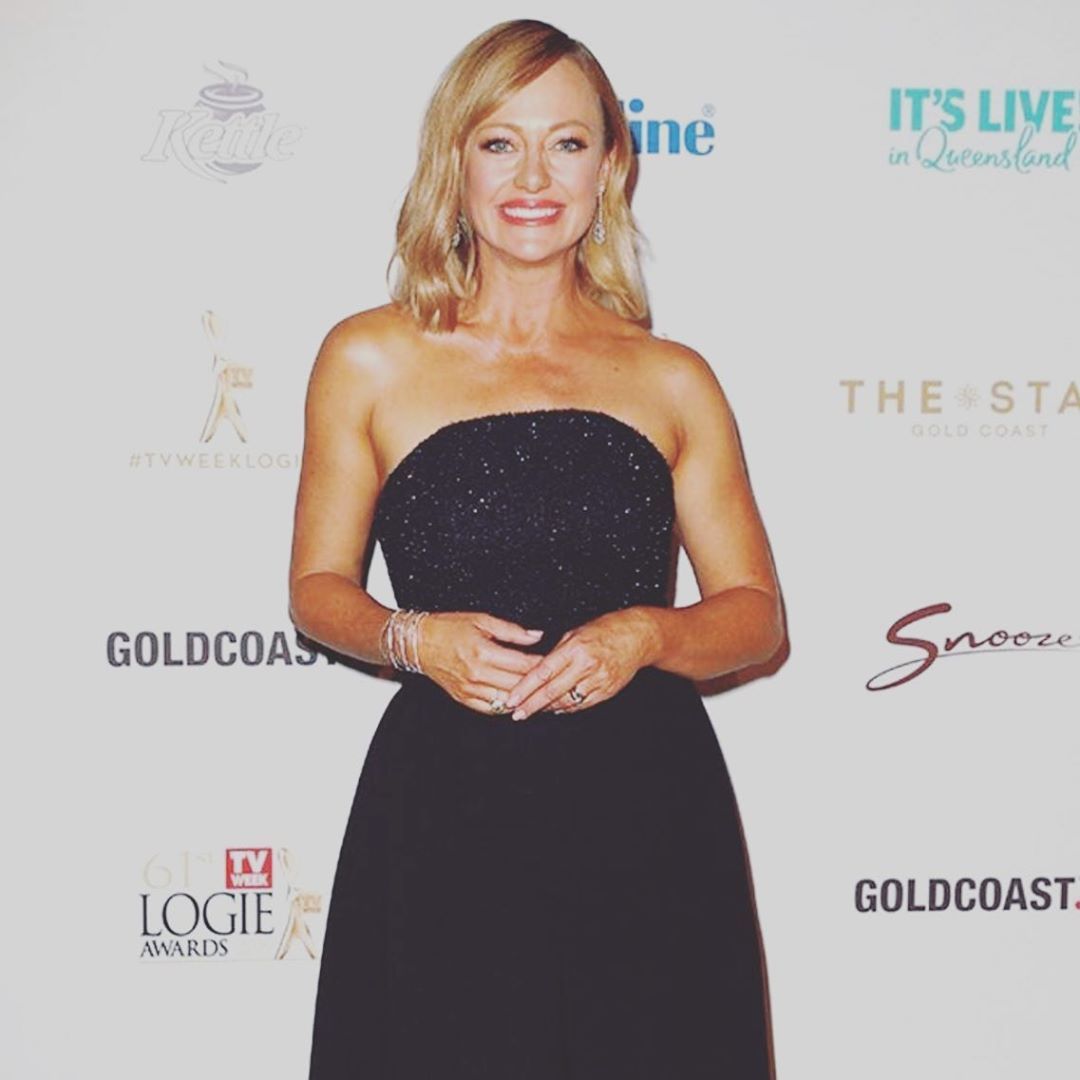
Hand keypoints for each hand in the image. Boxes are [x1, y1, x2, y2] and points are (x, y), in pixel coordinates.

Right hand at [416, 611, 546, 715]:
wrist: (419, 642)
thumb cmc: (448, 627)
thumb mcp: (481, 619)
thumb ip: (511, 630)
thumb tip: (536, 636)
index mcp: (483, 652)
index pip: (522, 664)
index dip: (542, 665)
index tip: (555, 662)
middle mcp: (477, 674)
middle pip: (518, 684)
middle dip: (539, 684)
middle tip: (555, 680)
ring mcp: (470, 689)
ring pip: (507, 700)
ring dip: (525, 699)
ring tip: (541, 695)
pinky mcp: (463, 698)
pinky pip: (491, 709)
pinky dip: (507, 707)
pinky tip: (518, 702)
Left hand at [502, 607, 659, 720]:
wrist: (638, 636)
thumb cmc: (605, 630)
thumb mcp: (576, 633)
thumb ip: (556, 653)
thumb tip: (537, 671)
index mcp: (575, 648)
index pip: (543, 672)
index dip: (525, 688)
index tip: (512, 698)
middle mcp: (587, 665)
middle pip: (552, 691)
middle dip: (531, 705)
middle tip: (516, 713)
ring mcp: (598, 680)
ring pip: (566, 701)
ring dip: (547, 708)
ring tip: (532, 711)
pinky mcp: (608, 690)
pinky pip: (582, 704)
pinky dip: (567, 707)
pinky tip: (556, 708)